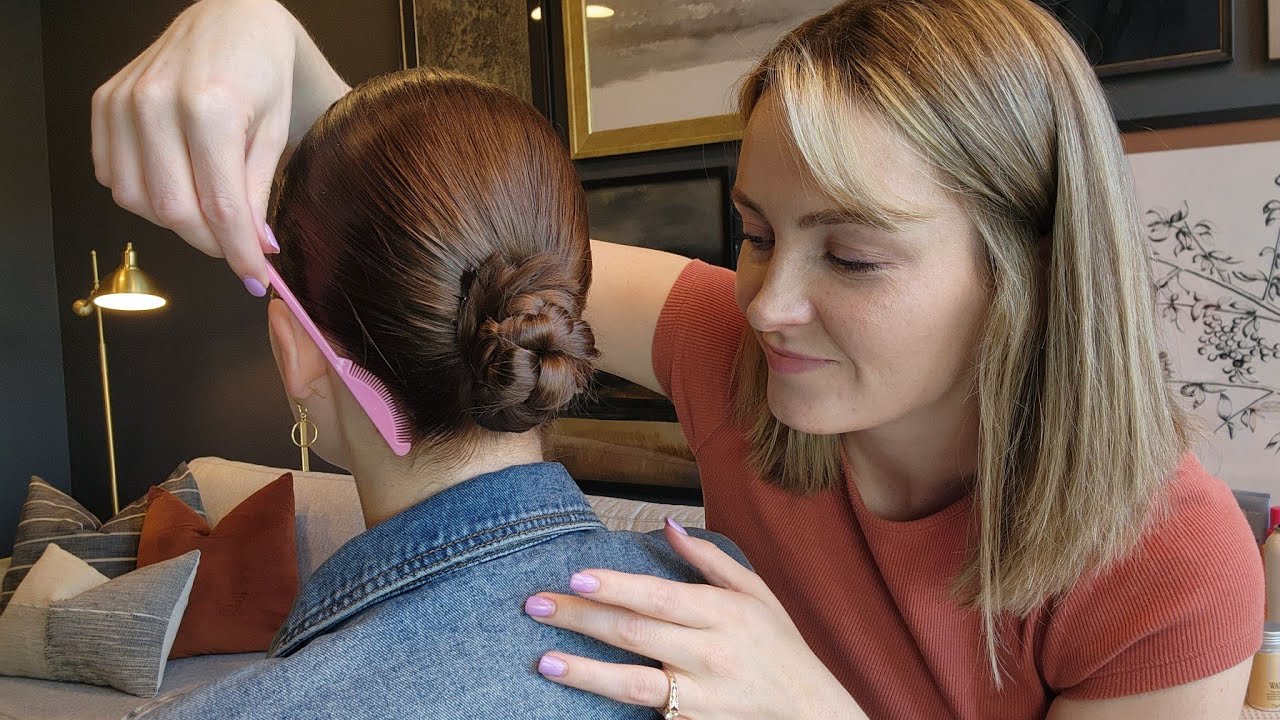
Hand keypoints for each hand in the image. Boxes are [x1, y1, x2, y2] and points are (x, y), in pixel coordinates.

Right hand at [90, 0, 347, 292]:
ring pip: (138, 201)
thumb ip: (258, 193)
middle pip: (173, 211)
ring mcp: (123, 102)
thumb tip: (253, 249)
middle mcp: (157, 103)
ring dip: (177, 220)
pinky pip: (114, 177)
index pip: (220, 206)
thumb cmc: (261, 71)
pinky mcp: (104, 104)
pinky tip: (177, 180)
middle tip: (237, 246)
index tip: (255, 278)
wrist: (232, 19)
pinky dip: (144, 194)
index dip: (237, 252)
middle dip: (210, 242)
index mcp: (210, 108)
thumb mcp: (277, 132)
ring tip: (210, 205)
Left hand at [523, 519, 865, 719]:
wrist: (809, 713)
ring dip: (584, 671)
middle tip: (536, 605)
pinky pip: (648, 712)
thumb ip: (709, 560)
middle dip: (581, 617)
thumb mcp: (756, 594)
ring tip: (545, 660)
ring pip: (633, 682)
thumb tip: (666, 525)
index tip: (577, 576)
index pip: (660, 597)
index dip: (616, 587)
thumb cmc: (780, 648)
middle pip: (634, 633)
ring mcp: (702, 696)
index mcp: (724, 614)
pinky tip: (579, 690)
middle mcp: (711, 654)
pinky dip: (611, 703)